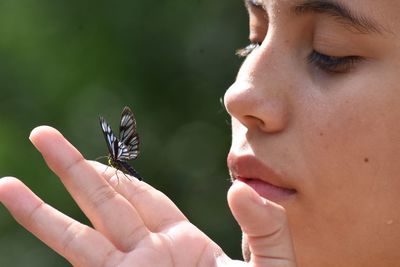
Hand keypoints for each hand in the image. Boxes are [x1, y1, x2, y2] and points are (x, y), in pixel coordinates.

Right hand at [0, 126, 295, 266]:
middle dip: (71, 168)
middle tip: (41, 135)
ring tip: (8, 184)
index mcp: (183, 240)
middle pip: (104, 202)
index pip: (141, 197)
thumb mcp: (271, 262)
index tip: (87, 153)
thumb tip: (237, 188)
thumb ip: (264, 225)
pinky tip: (33, 224)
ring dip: (43, 211)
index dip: (114, 173)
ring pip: (80, 237)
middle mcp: (151, 254)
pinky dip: (59, 244)